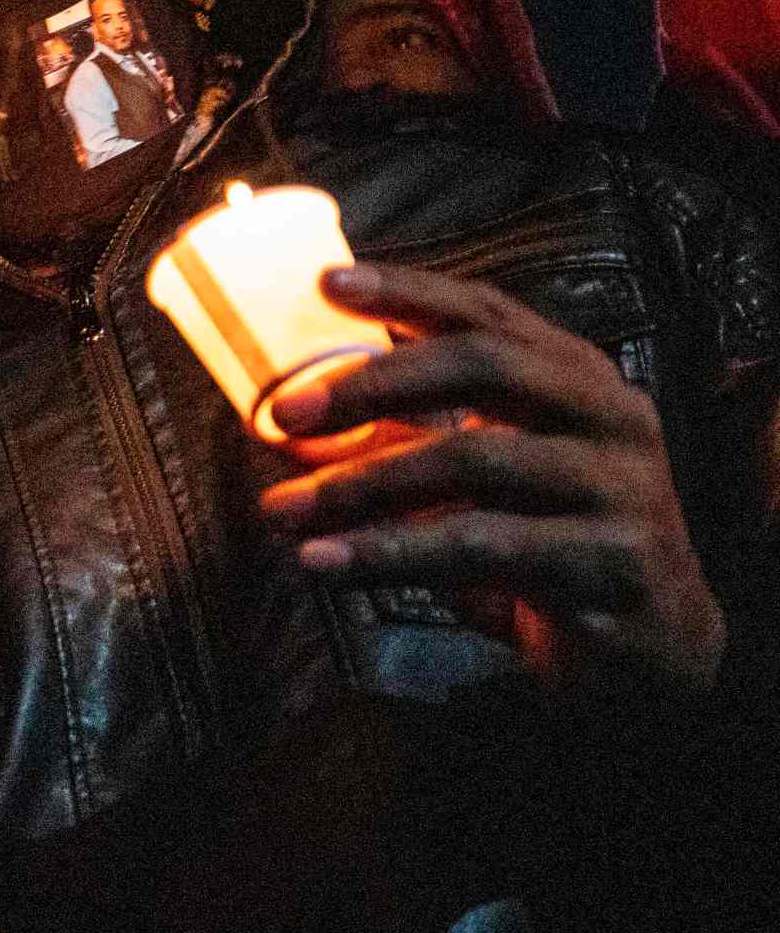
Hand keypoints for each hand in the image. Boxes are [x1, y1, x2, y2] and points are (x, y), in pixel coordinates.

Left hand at [260, 263, 724, 691]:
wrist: (652, 650)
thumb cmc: (549, 549)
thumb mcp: (485, 482)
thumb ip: (416, 437)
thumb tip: (295, 417)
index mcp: (577, 380)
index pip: (489, 314)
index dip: (409, 291)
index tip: (327, 282)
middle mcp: (610, 417)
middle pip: (487, 365)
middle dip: (375, 381)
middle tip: (287, 411)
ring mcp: (620, 486)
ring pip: (475, 459)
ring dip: (361, 484)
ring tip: (282, 508)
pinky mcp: (611, 561)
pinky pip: (481, 546)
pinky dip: (389, 553)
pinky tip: (326, 562)